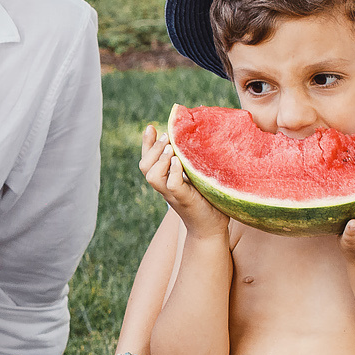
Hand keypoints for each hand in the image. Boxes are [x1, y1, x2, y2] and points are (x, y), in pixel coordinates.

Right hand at [140, 124, 227, 239]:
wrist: (210, 228)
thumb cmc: (206, 200)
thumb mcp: (195, 176)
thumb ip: (191, 162)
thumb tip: (196, 137)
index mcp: (164, 180)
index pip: (148, 160)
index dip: (146, 144)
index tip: (151, 127)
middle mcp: (164, 187)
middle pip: (145, 166)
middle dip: (152, 148)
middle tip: (167, 135)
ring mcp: (172, 194)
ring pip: (153, 176)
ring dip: (160, 159)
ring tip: (171, 148)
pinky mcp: (184, 199)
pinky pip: (172, 185)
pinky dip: (173, 172)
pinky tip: (178, 162)